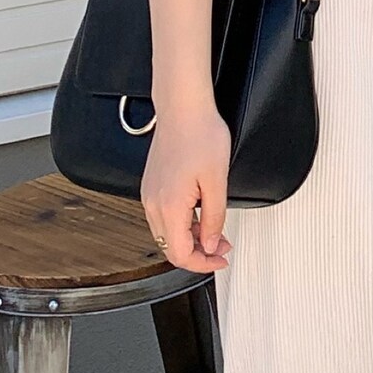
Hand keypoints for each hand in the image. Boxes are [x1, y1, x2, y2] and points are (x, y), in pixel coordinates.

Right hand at [141, 100, 232, 272]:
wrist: (183, 109)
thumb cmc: (200, 136)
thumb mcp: (217, 182)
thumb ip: (214, 218)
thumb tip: (211, 244)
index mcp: (169, 205)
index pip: (180, 253)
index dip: (202, 263)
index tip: (220, 260)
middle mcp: (153, 203)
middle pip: (170, 248)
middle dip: (198, 254)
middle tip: (223, 248)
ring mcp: (150, 194)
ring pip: (167, 234)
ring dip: (191, 239)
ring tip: (216, 232)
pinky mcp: (152, 187)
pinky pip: (164, 217)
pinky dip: (183, 225)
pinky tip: (200, 217)